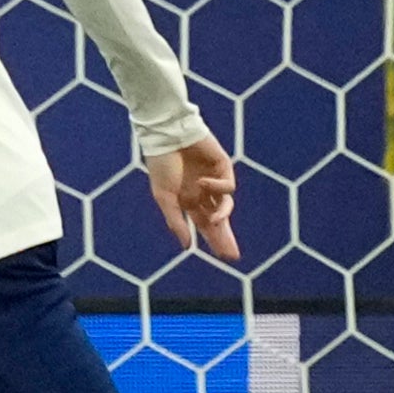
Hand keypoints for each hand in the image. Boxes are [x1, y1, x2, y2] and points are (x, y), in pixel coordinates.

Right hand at [147, 137, 240, 261]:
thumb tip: (187, 246)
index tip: (225, 257)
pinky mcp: (223, 167)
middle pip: (219, 219)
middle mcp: (203, 193)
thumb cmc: (162, 164)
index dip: (215, 240)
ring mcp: (214, 180)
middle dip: (225, 237)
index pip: (205, 225)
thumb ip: (176, 222)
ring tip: (217, 220)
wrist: (167, 135)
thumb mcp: (164, 197)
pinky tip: (202, 182)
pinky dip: (217, 187)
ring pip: (226, 204)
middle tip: (232, 256)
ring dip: (223, 214)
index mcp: (188, 200)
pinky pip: (227, 186)